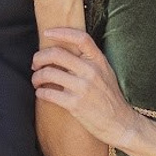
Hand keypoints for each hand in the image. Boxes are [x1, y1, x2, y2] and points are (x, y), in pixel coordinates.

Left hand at [31, 23, 145, 151]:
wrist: (120, 123)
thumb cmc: (110, 98)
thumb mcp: (106, 73)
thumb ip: (90, 61)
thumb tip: (65, 51)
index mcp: (99, 61)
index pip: (80, 38)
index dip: (61, 32)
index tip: (47, 33)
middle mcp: (91, 71)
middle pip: (56, 54)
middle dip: (39, 58)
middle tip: (35, 64)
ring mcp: (83, 88)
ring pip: (48, 73)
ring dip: (37, 77)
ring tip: (37, 81)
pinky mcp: (75, 104)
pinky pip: (48, 93)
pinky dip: (40, 92)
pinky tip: (41, 93)